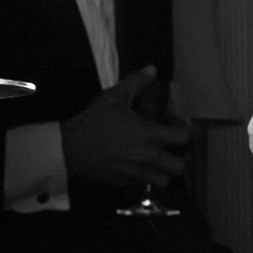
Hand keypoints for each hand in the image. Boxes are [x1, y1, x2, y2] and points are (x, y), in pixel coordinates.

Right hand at [63, 64, 189, 190]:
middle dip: (178, 157)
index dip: (184, 131)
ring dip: (163, 171)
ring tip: (155, 161)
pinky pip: (143, 184)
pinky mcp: (124, 183)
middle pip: (180, 167)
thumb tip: (152, 68)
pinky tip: (134, 165)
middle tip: (169, 148)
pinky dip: (143, 177)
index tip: (174, 126)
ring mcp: (137, 173)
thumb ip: (135, 83)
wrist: (68, 148)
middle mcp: (147, 157)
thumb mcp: (113, 97)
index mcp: (149, 135)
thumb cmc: (93, 121)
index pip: (184, 138)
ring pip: (165, 181)